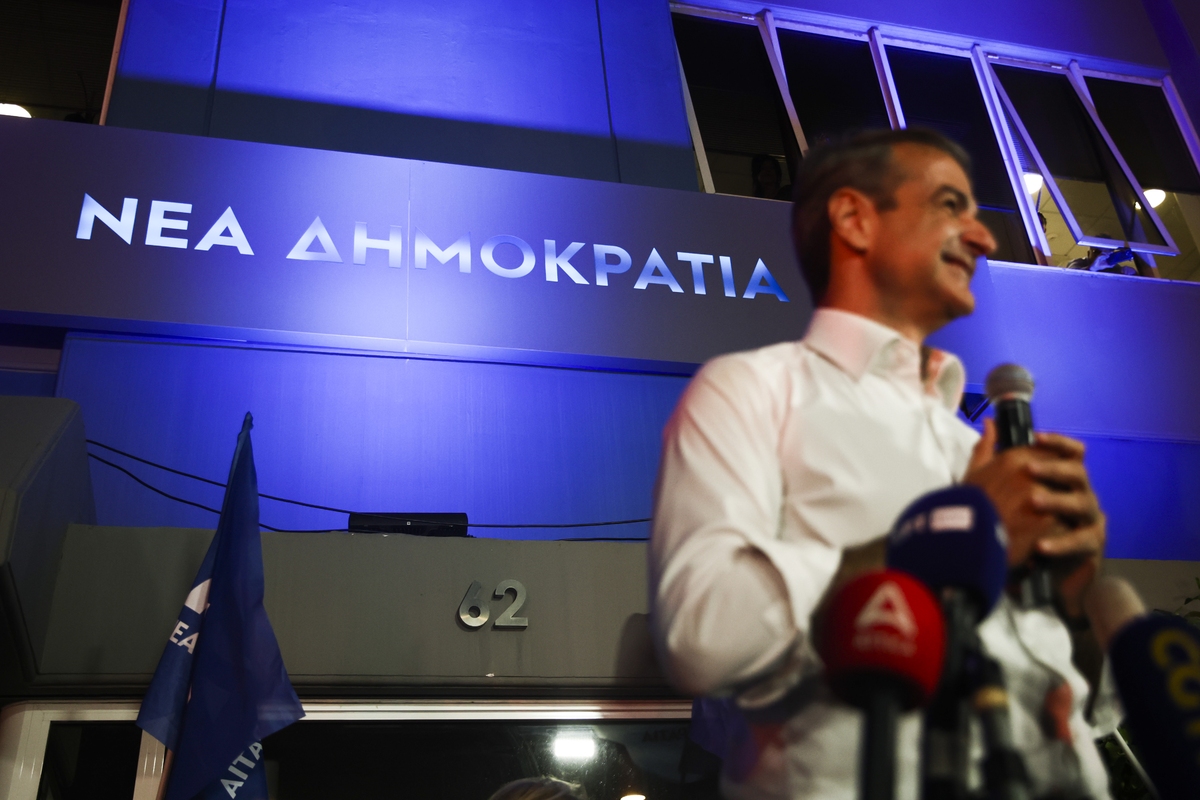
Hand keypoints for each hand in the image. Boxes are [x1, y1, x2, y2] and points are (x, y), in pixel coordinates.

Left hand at [964, 420, 1105, 615]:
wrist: (1031, 572)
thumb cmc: (1019, 526)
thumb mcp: (998, 488)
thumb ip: (993, 456)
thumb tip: (989, 423)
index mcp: (1062, 480)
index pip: (1069, 453)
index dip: (1057, 442)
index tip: (1036, 436)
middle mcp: (1079, 494)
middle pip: (1077, 473)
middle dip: (1053, 468)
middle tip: (1028, 468)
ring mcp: (1088, 519)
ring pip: (1082, 503)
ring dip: (1057, 501)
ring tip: (1034, 501)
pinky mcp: (1090, 545)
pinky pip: (1081, 540)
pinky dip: (1061, 542)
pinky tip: (1041, 546)